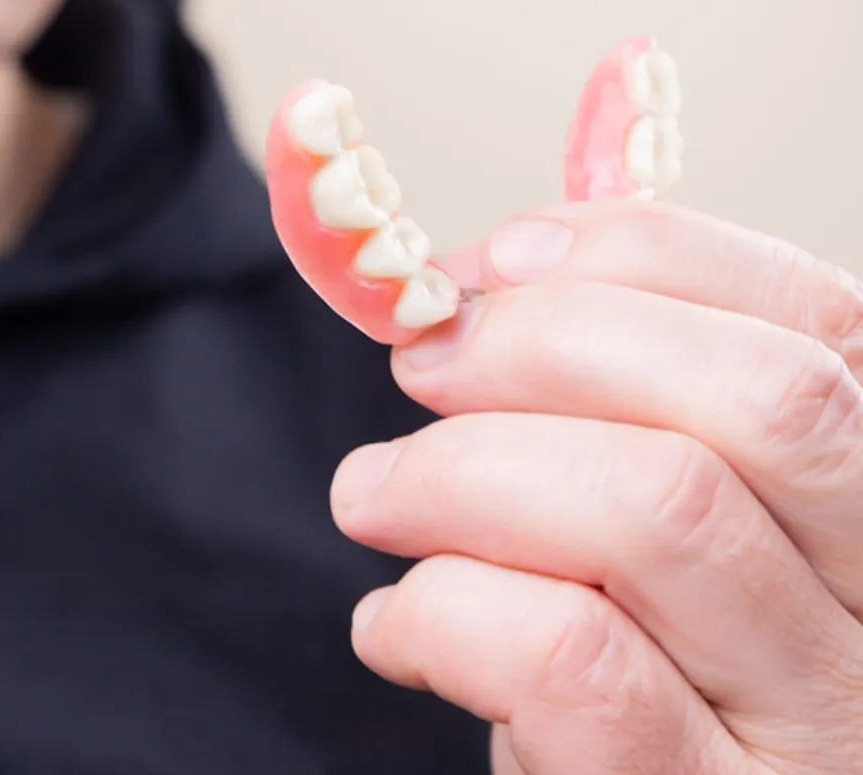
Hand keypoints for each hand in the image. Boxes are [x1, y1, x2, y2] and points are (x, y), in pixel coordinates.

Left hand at [329, 200, 862, 773]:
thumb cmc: (623, 663)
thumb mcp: (643, 523)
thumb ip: (612, 404)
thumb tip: (495, 275)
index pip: (813, 319)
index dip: (638, 255)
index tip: (491, 266)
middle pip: (761, 400)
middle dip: (549, 342)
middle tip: (422, 364)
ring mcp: (812, 721)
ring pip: (654, 509)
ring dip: (459, 471)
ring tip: (370, 493)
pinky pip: (565, 658)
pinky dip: (439, 612)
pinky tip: (394, 630)